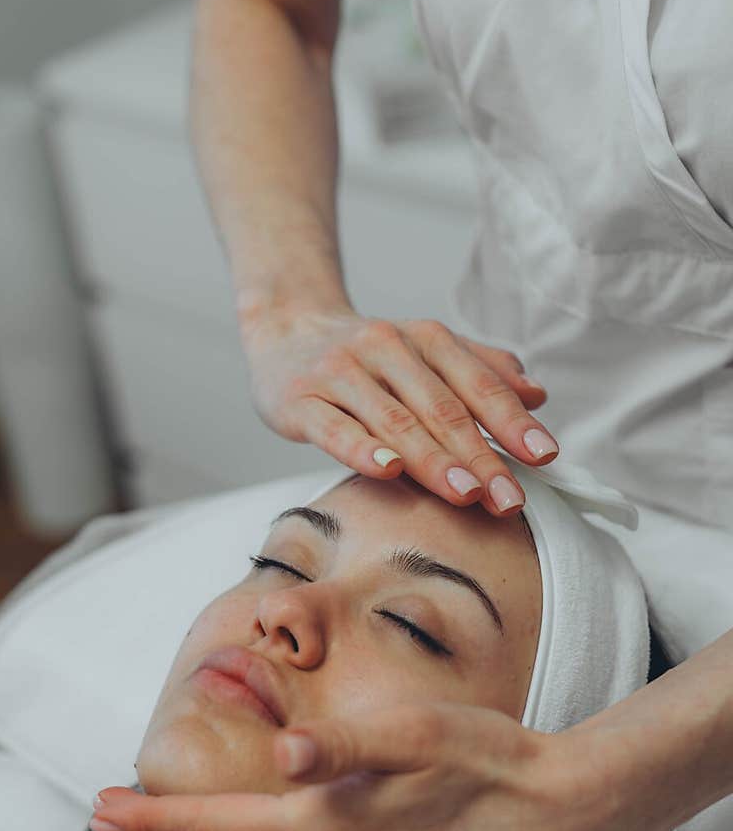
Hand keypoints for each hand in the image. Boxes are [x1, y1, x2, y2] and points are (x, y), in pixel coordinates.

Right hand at [240, 304, 557, 516]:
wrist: (285, 331)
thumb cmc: (366, 357)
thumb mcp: (426, 352)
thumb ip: (481, 370)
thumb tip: (538, 395)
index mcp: (425, 338)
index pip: (476, 383)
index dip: (512, 420)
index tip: (544, 456)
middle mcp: (385, 348)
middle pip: (441, 408)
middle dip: (480, 456)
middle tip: (510, 499)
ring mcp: (340, 373)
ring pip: (394, 420)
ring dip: (433, 460)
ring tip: (467, 494)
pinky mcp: (301, 400)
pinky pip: (334, 427)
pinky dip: (362, 449)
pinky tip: (387, 471)